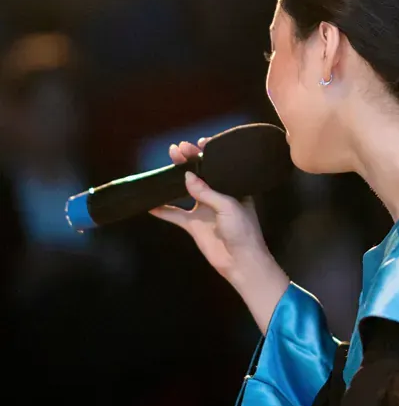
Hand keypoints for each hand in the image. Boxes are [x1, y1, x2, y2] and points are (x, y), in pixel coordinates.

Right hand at [150, 138, 269, 282]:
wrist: (241, 262)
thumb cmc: (242, 229)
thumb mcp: (228, 206)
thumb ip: (207, 192)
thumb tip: (187, 176)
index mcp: (231, 187)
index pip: (218, 166)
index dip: (208, 154)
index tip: (198, 143)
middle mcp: (217, 195)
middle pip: (199, 175)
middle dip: (188, 161)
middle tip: (176, 149)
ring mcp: (203, 209)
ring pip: (185, 190)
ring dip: (175, 180)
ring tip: (164, 166)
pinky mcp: (193, 225)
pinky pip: (175, 215)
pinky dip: (163, 210)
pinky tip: (150, 204)